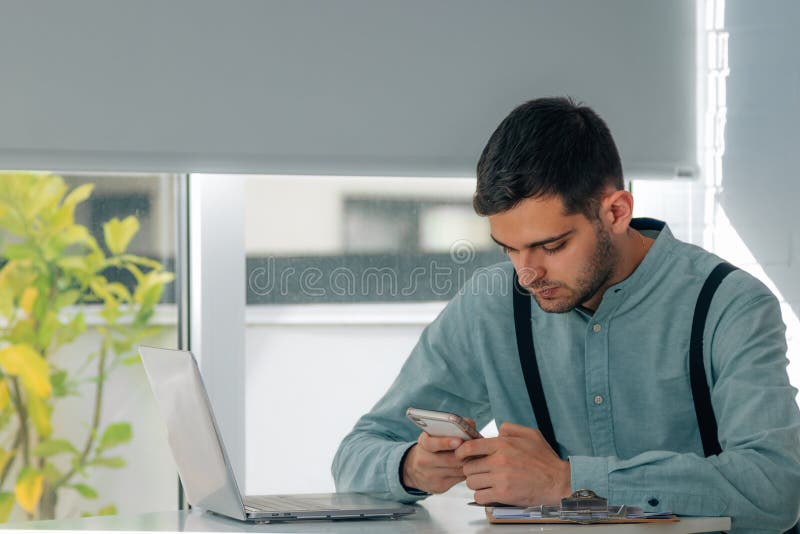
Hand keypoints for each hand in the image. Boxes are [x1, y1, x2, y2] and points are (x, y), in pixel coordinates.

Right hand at [402, 418, 477, 493]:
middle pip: (450, 459)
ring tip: (479, 456)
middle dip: (465, 454)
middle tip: (478, 449)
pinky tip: (472, 467)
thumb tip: (470, 424)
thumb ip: (452, 427)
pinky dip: (467, 472)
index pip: (432, 443)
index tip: (459, 440)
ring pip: (457, 470)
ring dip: (469, 463)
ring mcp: (431, 475)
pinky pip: (458, 479)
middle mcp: (424, 460)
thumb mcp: (435, 435)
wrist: (413, 470)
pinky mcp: (439, 487)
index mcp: (423, 444)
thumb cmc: (432, 448)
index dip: (445, 442)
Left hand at [454, 422, 571, 505]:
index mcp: (503, 444)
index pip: (470, 446)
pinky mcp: (503, 494)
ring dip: (476, 483)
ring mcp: (501, 478)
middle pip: (468, 466)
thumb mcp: (530, 434)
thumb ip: (510, 428)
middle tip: (479, 471)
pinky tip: (490, 492)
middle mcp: (499, 461)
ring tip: (485, 481)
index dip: (461, 451)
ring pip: (472, 482)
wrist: (558, 481)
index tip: (461, 455)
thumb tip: (496, 430)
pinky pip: (479, 497)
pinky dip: (482, 495)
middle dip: (471, 469)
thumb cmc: (544, 458)